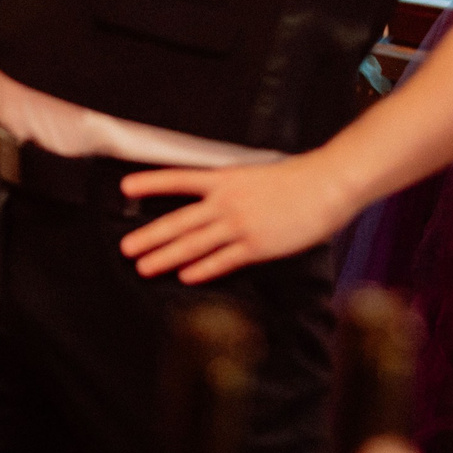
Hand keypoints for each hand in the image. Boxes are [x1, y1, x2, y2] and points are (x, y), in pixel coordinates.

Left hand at [116, 155, 355, 283]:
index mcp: (225, 178)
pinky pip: (223, 260)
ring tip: (144, 266)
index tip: (125, 187)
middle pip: (179, 221)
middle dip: (150, 236)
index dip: (151, 183)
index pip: (179, 179)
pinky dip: (203, 269)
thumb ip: (231, 188)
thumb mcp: (255, 175)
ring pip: (194, 244)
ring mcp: (240, 225)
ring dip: (166, 257)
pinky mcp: (257, 245)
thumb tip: (212, 201)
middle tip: (126, 248)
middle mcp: (226, 202)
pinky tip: (185, 277)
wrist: (326, 186)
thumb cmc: (297, 179)